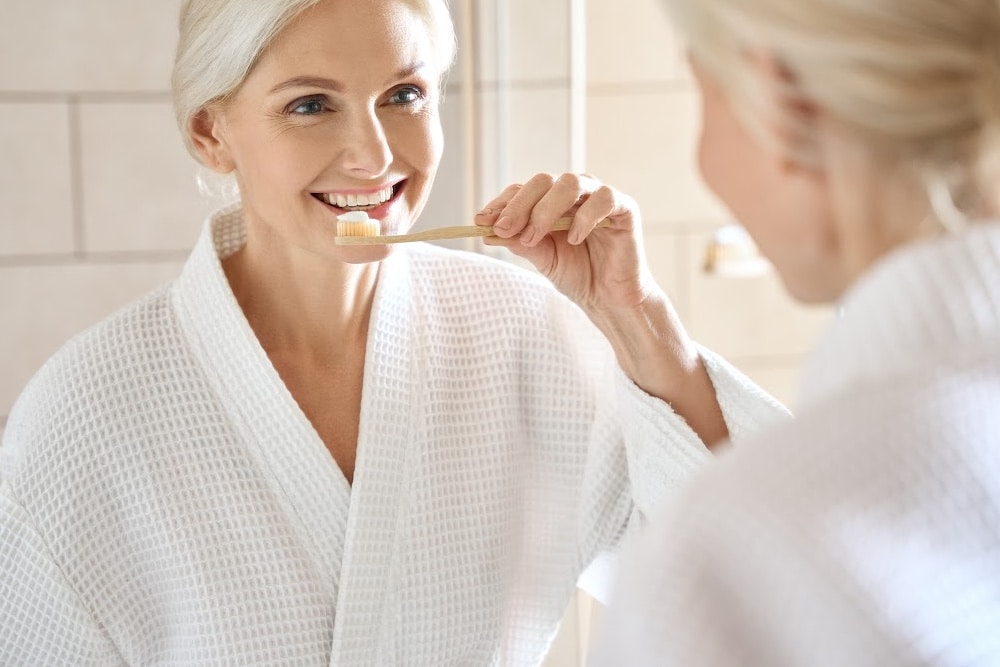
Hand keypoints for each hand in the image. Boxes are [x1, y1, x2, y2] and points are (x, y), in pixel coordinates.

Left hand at [477, 173, 727, 445]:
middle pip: (542, 181)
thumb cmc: (579, 276)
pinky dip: (585, 216)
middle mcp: (575, 194)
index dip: (503, 203)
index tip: (482, 221)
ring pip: (570, 183)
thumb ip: (520, 242)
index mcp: (553, 202)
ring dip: (546, 209)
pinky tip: (574, 239)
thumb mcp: (542, 259)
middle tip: (504, 229)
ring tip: (535, 237)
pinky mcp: (624, 208)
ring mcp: (600, 198)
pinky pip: (604, 198)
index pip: (524, 190)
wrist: (609, 300)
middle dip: (519, 205)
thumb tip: (488, 231)